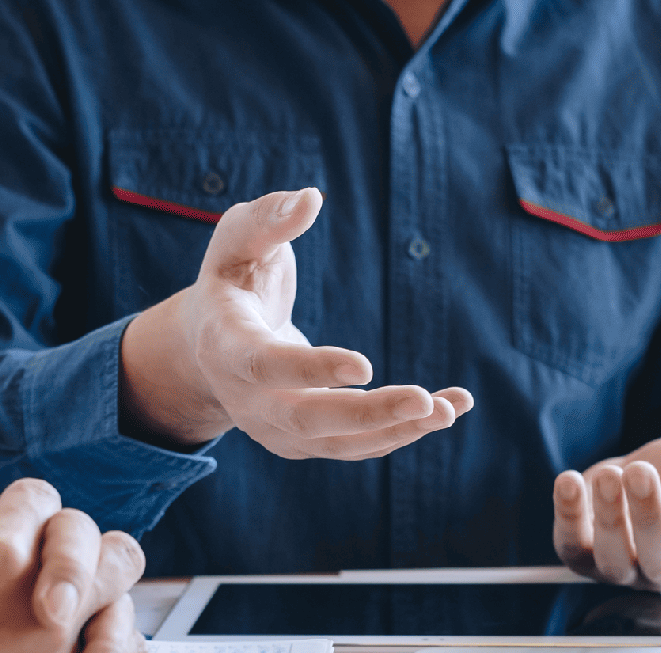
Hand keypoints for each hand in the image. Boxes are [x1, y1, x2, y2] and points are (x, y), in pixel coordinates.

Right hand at [118, 187, 472, 456]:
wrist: (210, 344)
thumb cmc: (233, 276)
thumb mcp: (239, 237)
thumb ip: (269, 218)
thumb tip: (312, 199)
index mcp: (225, 345)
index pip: (264, 365)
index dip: (311, 370)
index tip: (365, 365)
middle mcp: (246, 400)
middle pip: (305, 418)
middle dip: (368, 414)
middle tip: (424, 400)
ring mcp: (275, 428)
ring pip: (338, 443)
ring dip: (397, 430)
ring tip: (451, 409)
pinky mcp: (306, 441)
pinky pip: (356, 445)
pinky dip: (403, 431)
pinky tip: (449, 409)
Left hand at [553, 417, 660, 589]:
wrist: (655, 475)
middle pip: (658, 560)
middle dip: (647, 517)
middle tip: (642, 471)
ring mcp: (623, 567)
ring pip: (612, 559)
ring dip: (607, 517)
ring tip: (610, 474)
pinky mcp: (584, 553)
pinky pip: (571, 547)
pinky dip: (566, 516)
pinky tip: (568, 480)